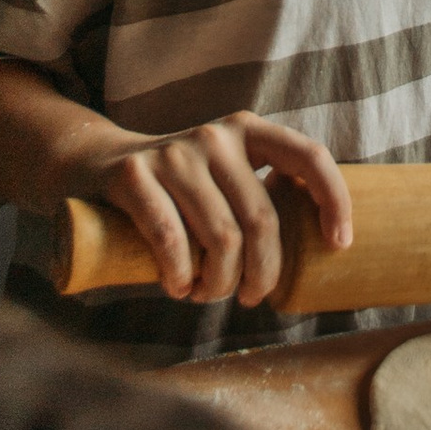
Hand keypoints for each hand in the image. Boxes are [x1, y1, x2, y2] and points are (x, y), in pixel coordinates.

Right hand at [85, 113, 350, 306]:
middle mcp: (215, 136)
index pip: (308, 157)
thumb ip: (258, 196)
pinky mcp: (134, 175)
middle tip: (248, 298)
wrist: (91, 164)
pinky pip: (171, 239)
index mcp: (248, 131)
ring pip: (220, 238)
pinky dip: (179, 275)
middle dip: (261, 273)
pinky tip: (177, 287)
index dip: (333, 200)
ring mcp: (174, 153)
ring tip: (204, 295)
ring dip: (217, 284)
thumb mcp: (223, 177)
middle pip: (262, 220)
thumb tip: (315, 249)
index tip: (338, 245)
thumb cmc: (175, 189)